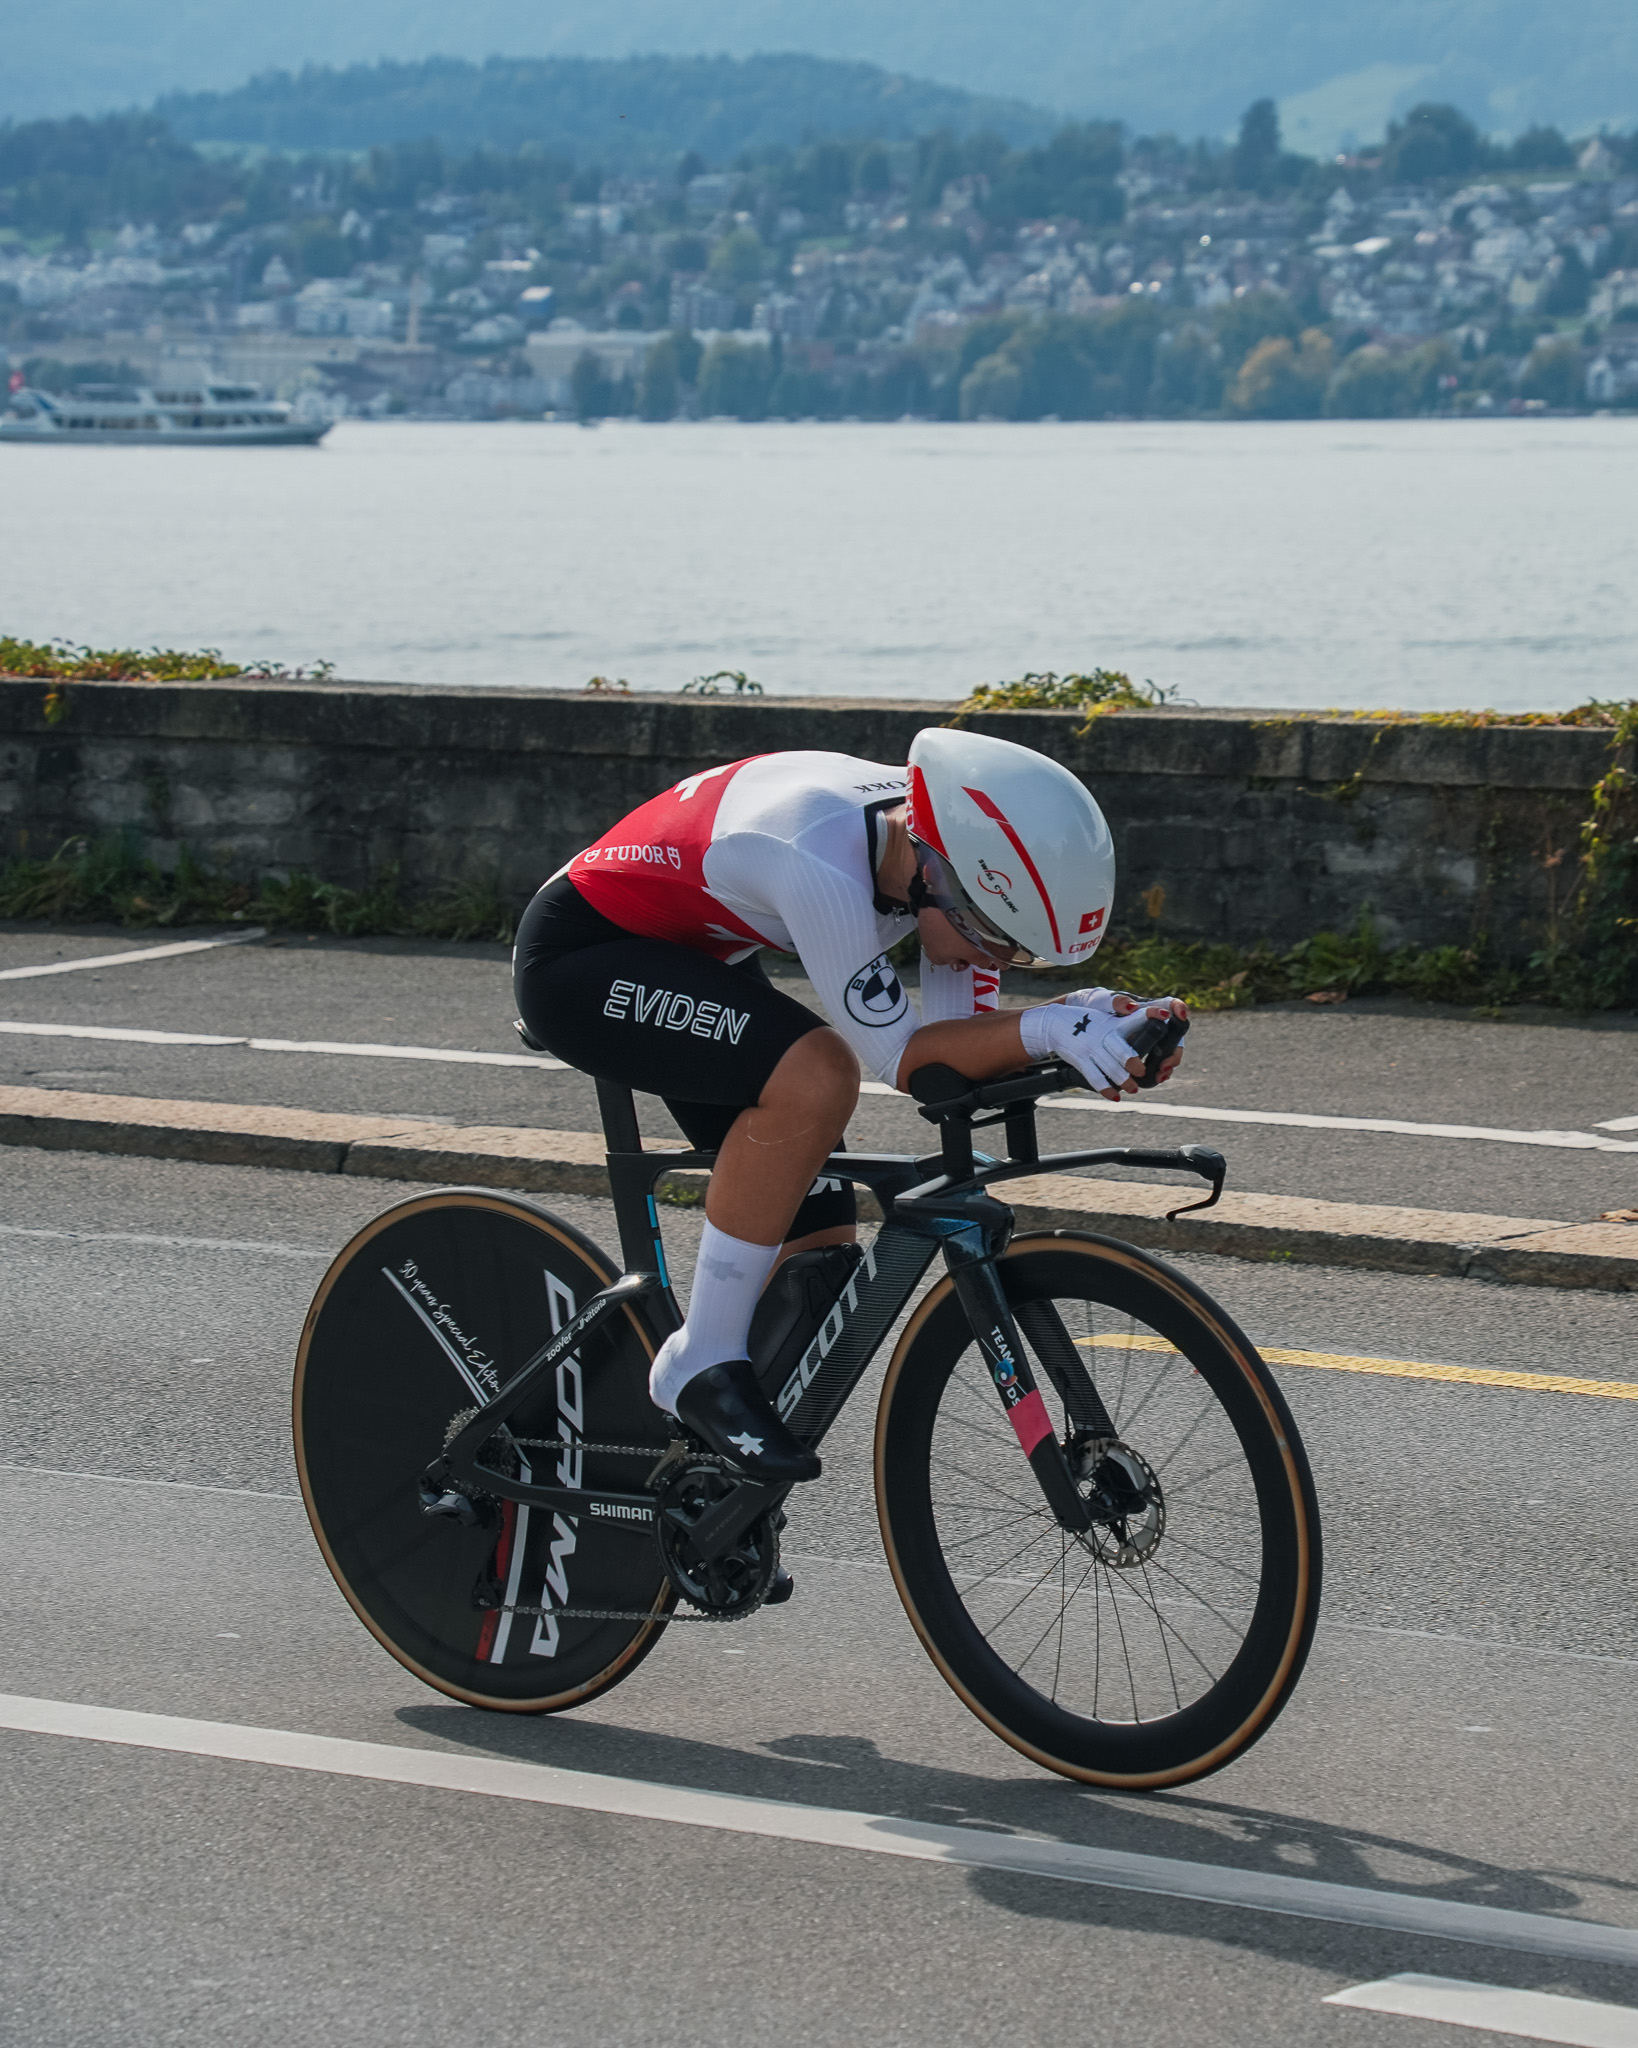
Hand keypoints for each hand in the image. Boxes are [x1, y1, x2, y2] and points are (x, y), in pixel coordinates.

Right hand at [1043, 989, 1188, 1094]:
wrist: (1055, 1023)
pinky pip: (1094, 1077)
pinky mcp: (1080, 1060)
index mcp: (1114, 1024)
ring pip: (1110, 1067)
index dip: (1151, 1014)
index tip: (1166, 1013)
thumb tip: (1144, 1019)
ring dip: (1123, 1081)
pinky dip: (1105, 1089)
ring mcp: (1091, 1049)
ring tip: (1134, 1089)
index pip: (1136, 1017)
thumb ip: (1125, 1021)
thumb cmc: (1086, 1022)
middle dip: (1132, 1062)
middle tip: (1142, 1072)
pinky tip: (1115, 1097)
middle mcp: (1103, 1035)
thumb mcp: (1105, 1018)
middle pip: (1121, 1050)